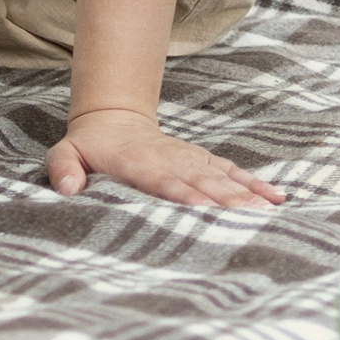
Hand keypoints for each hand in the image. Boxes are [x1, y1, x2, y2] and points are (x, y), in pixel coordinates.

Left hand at [47, 109, 284, 206]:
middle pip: (200, 183)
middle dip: (225, 201)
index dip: (182, 195)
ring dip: (245, 195)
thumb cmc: (90, 145)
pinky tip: (276, 199)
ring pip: (221, 178)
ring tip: (270, 212)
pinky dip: (254, 185)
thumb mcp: (66, 152)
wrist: (113, 119)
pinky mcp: (202, 161)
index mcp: (138, 164)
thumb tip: (67, 188)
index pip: (163, 181)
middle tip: (251, 219)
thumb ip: (63, 168)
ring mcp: (189, 160)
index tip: (201, 209)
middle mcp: (169, 161)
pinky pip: (231, 172)